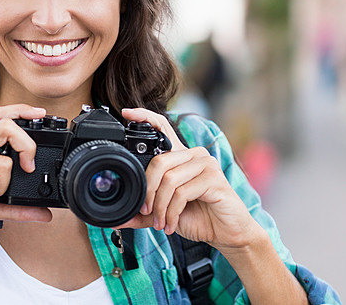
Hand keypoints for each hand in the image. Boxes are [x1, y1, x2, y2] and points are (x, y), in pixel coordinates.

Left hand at [118, 108, 263, 250]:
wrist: (227, 232)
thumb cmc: (198, 217)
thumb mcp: (165, 213)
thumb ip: (144, 213)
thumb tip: (118, 220)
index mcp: (182, 157)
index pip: (163, 128)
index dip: (145, 117)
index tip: (127, 113)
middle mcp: (195, 154)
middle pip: (159, 162)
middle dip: (148, 191)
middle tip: (146, 211)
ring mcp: (206, 164)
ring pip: (169, 180)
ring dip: (160, 207)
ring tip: (160, 222)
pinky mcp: (214, 179)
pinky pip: (182, 193)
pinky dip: (172, 212)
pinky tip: (171, 224)